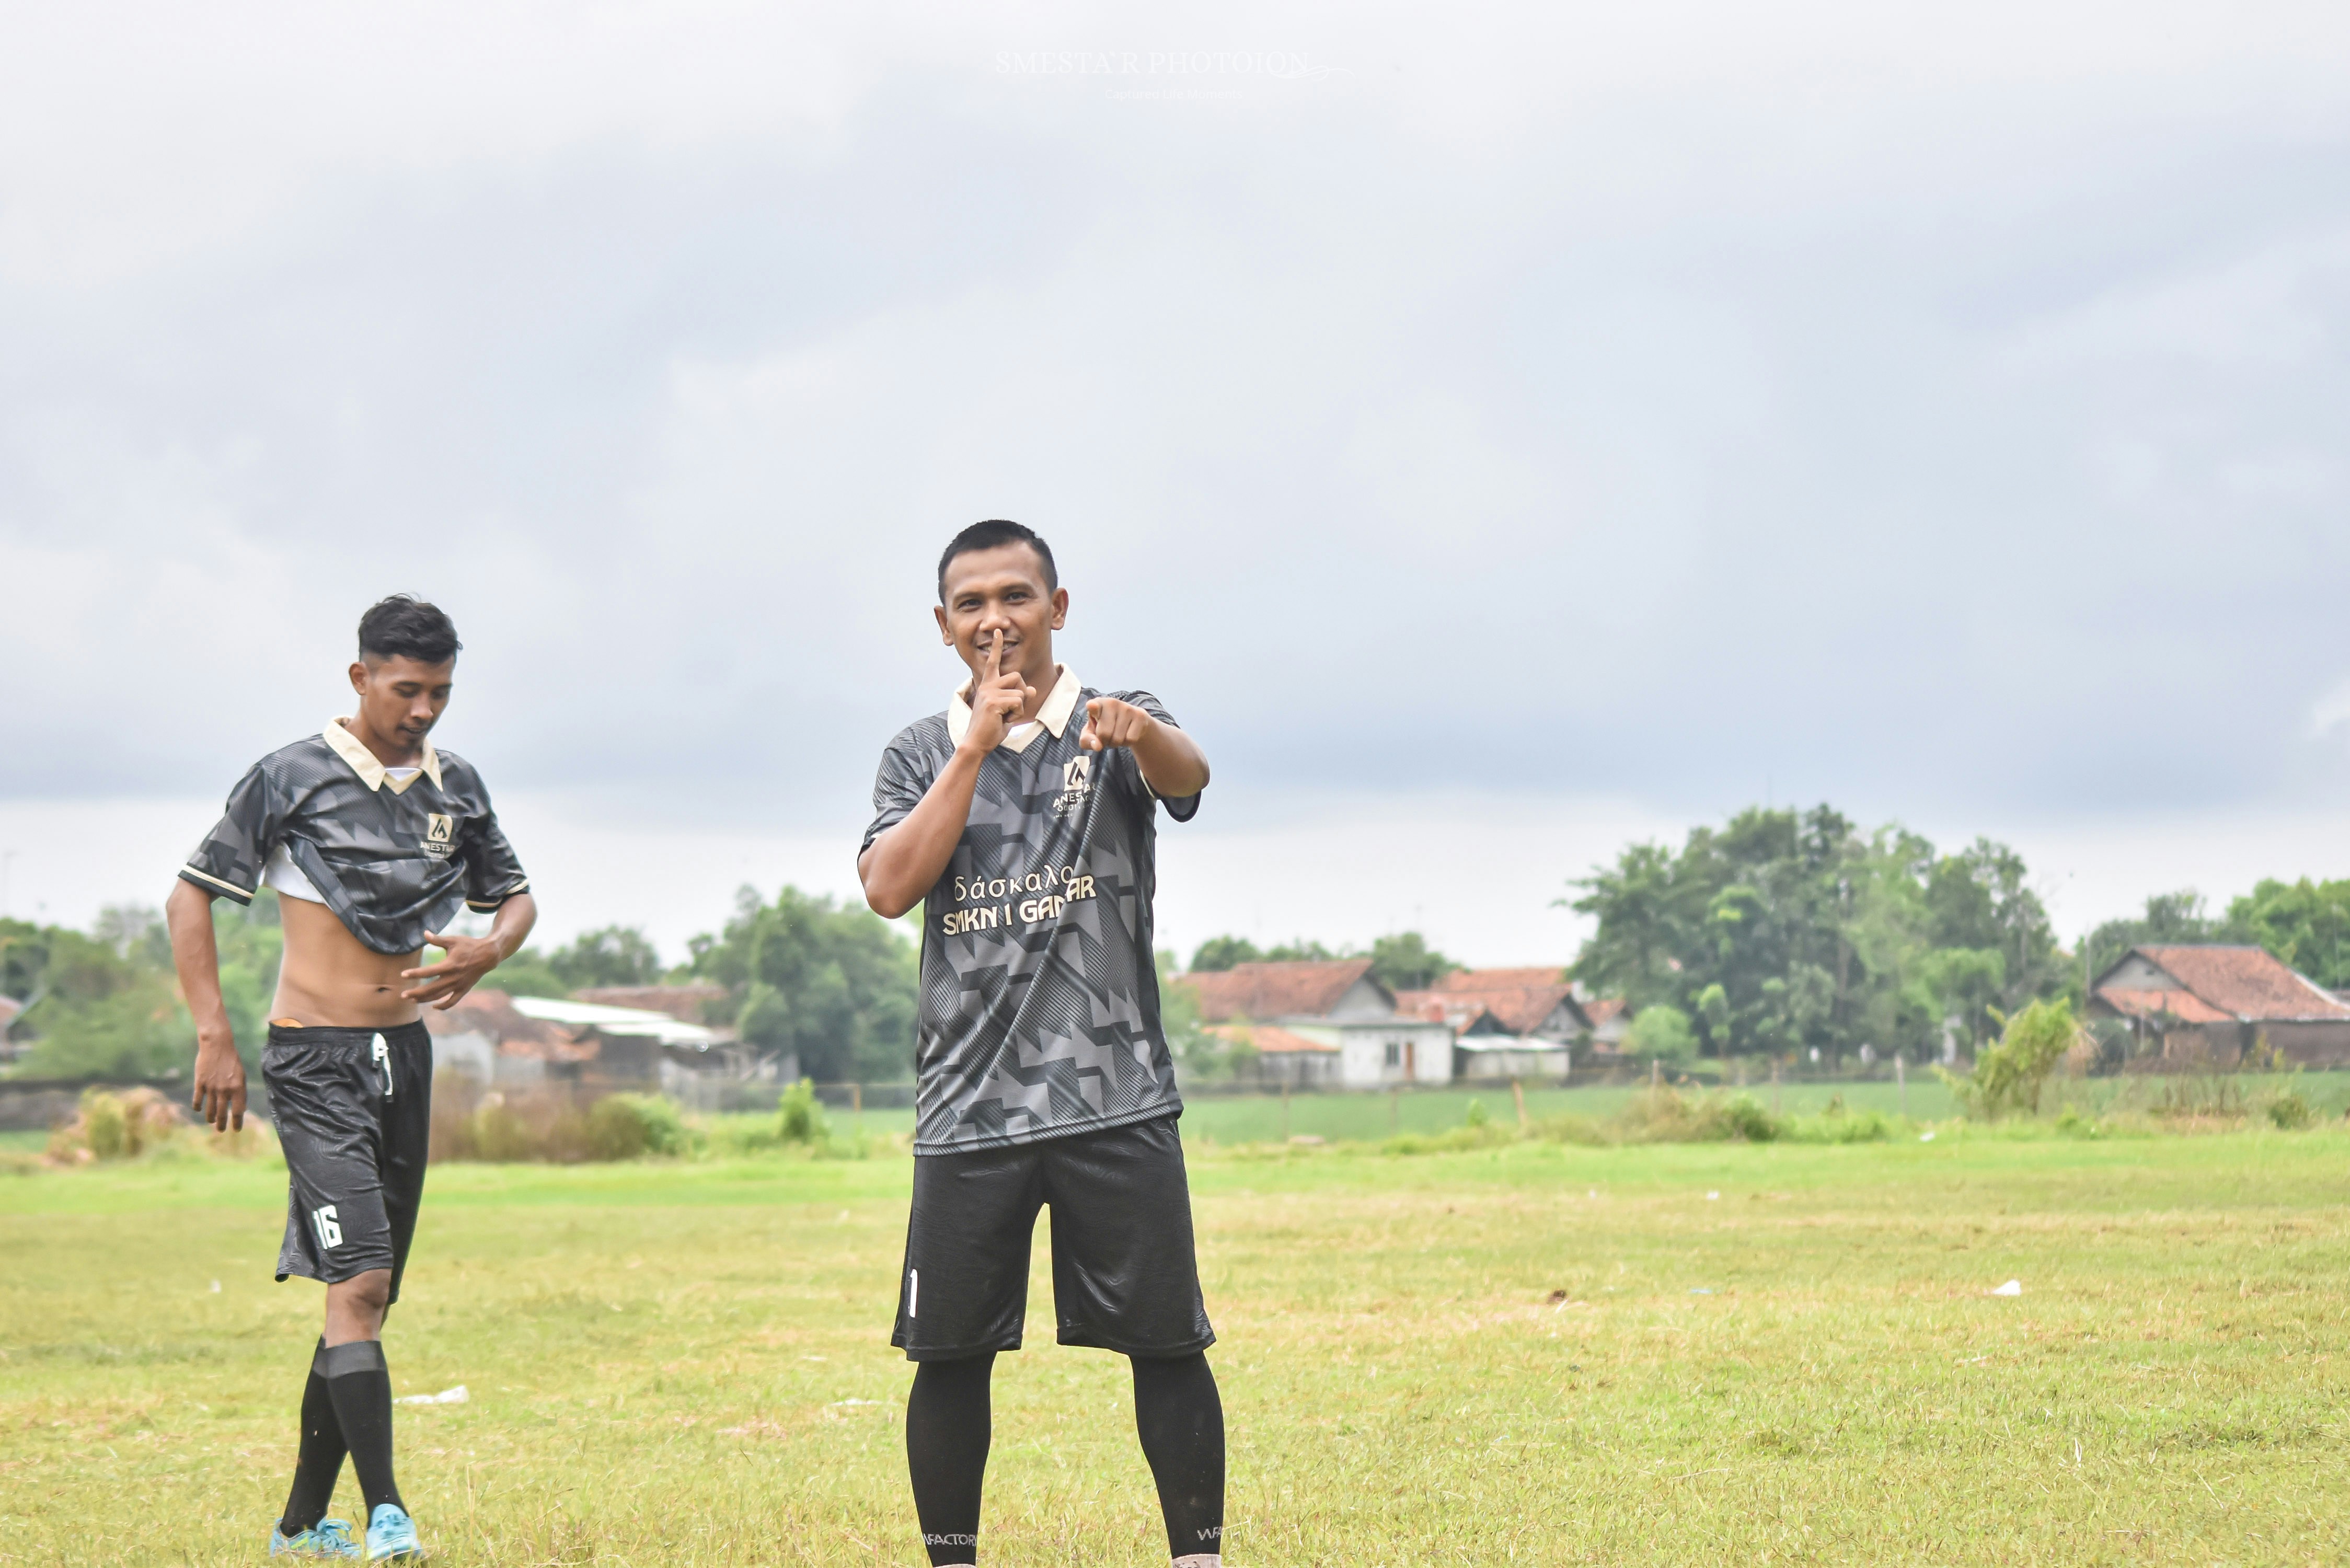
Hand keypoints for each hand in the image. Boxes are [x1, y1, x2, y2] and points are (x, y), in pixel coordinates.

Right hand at [191, 1029, 245, 1132]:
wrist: (217, 1046)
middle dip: (222, 1124)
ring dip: (211, 1118)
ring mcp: (211, 1087)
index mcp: (238, 1088)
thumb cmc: (232, 1061)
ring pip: (210, 1109)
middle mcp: (225, 1090)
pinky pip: (197, 1100)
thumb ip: (240, 1091)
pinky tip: (198, 1110)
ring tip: (211, 1122)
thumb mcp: (241, 1075)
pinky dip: (198, 1107)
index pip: (238, 1111)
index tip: (237, 1129)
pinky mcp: (200, 1083)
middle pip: (223, 1113)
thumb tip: (240, 1108)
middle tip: (221, 1130)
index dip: (237, 1122)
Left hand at [400, 931, 504, 1008]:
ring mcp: (458, 985)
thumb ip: (437, 940)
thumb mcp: (453, 940)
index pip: (428, 972)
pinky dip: (443, 1006)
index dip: (414, 973)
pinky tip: (434, 1006)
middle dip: (415, 993)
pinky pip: (452, 1001)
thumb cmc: (469, 945)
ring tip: (412, 1000)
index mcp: (449, 965)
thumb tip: (424, 933)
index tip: (403, 975)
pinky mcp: (464, 989)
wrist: (488, 955)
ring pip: (439, 996)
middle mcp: (453, 978)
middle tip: (403, 995)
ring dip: (425, 999)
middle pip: (431, 989)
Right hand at [961, 630, 1034, 753]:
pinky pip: (1018, 702)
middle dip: (1021, 693)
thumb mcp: (1009, 711)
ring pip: (1021, 692)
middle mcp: (987, 685)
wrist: (977, 743)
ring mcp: (989, 692)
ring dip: (1019, 707)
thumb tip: (1031, 689)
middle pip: (1018, 677)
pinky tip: (1003, 720)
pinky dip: (1016, 714)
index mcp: (988, 685)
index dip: (997, 646)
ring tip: (1004, 717)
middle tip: (1009, 710)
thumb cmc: (991, 728)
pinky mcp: (993, 701)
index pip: (993, 662)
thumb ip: (1019, 699)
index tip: (998, 631)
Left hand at [1079, 696, 1155, 751]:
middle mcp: (1111, 702)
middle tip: (1108, 735)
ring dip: (1116, 743)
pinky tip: (1127, 733)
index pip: (1093, 706)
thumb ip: (1087, 740)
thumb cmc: (1105, 727)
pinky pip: (1131, 739)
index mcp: (1097, 704)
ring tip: (1118, 733)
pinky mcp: (1140, 715)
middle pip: (1104, 734)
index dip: (1092, 707)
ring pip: (1118, 739)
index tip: (1092, 706)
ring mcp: (1127, 707)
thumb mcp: (1091, 734)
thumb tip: (1097, 746)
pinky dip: (1128, 742)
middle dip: (1105, 741)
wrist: (1130, 723)